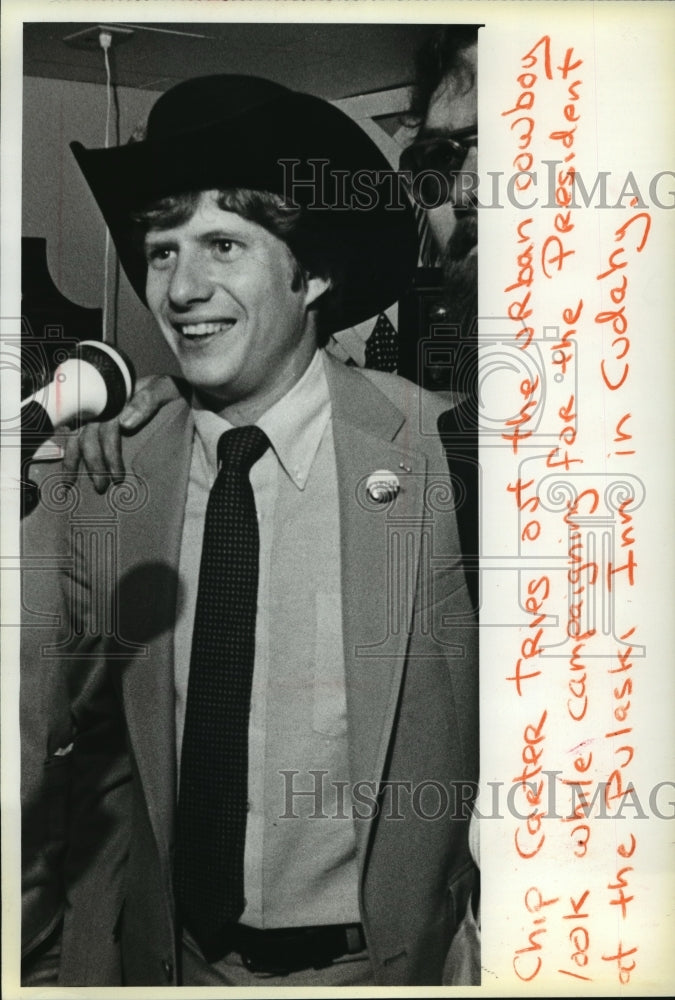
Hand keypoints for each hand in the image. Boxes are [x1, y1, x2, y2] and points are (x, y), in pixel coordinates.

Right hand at [62, 374, 184, 492]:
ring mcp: (97, 415)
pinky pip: (78, 438)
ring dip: (73, 461)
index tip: (117, 477)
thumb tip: (124, 424)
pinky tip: (67, 471)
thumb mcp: (164, 389)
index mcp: (115, 400)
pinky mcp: (97, 424)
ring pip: (77, 438)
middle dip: (93, 464)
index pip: (106, 428)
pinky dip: (70, 454)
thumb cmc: (169, 391)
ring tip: (69, 484)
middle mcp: (102, 408)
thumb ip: (147, 401)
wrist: (173, 391)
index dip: (109, 454)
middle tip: (101, 488)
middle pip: (89, 437)